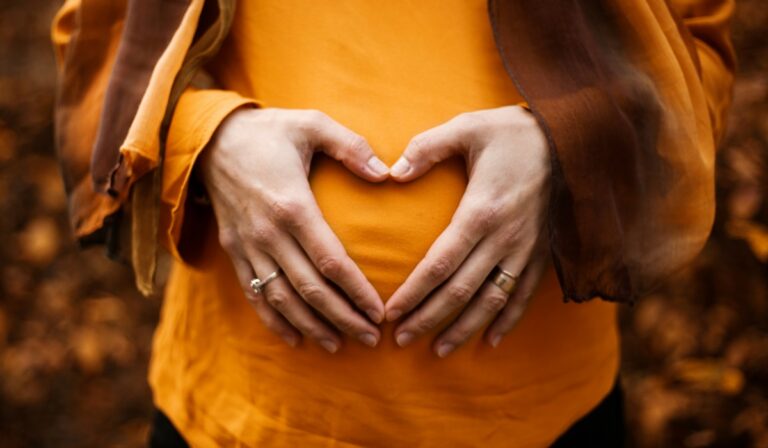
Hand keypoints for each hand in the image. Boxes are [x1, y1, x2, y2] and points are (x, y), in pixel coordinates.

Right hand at [199, 107, 389, 352]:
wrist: (210, 139)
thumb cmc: (269, 131)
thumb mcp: (311, 123)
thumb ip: (351, 146)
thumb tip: (387, 174)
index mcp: (292, 205)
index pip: (331, 261)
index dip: (357, 291)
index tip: (380, 311)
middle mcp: (268, 233)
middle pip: (310, 290)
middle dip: (343, 318)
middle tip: (371, 338)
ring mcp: (248, 246)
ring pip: (282, 300)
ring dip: (312, 326)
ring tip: (339, 345)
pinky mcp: (234, 251)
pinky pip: (253, 295)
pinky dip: (274, 321)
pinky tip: (295, 339)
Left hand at [384, 105, 551, 356]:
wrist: (574, 137)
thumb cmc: (513, 132)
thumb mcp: (467, 127)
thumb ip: (426, 148)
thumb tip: (392, 172)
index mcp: (481, 211)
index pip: (440, 264)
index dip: (414, 293)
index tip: (391, 313)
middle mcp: (504, 238)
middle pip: (461, 290)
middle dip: (429, 318)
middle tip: (401, 339)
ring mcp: (527, 249)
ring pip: (492, 300)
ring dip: (464, 328)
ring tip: (439, 350)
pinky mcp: (543, 252)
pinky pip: (524, 294)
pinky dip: (507, 320)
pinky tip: (490, 341)